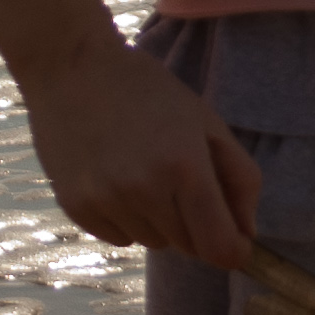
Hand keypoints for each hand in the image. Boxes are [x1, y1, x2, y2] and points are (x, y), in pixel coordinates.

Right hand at [20, 29, 260, 265]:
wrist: (68, 65)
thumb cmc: (145, 88)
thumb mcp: (205, 119)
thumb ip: (239, 177)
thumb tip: (247, 233)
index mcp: (185, 167)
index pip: (220, 247)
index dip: (234, 249)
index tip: (234, 237)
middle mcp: (145, 190)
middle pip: (188, 247)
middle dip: (194, 224)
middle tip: (178, 179)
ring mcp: (106, 201)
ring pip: (153, 242)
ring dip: (158, 221)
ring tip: (140, 172)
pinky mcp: (76, 207)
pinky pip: (119, 238)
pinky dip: (124, 219)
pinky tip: (113, 178)